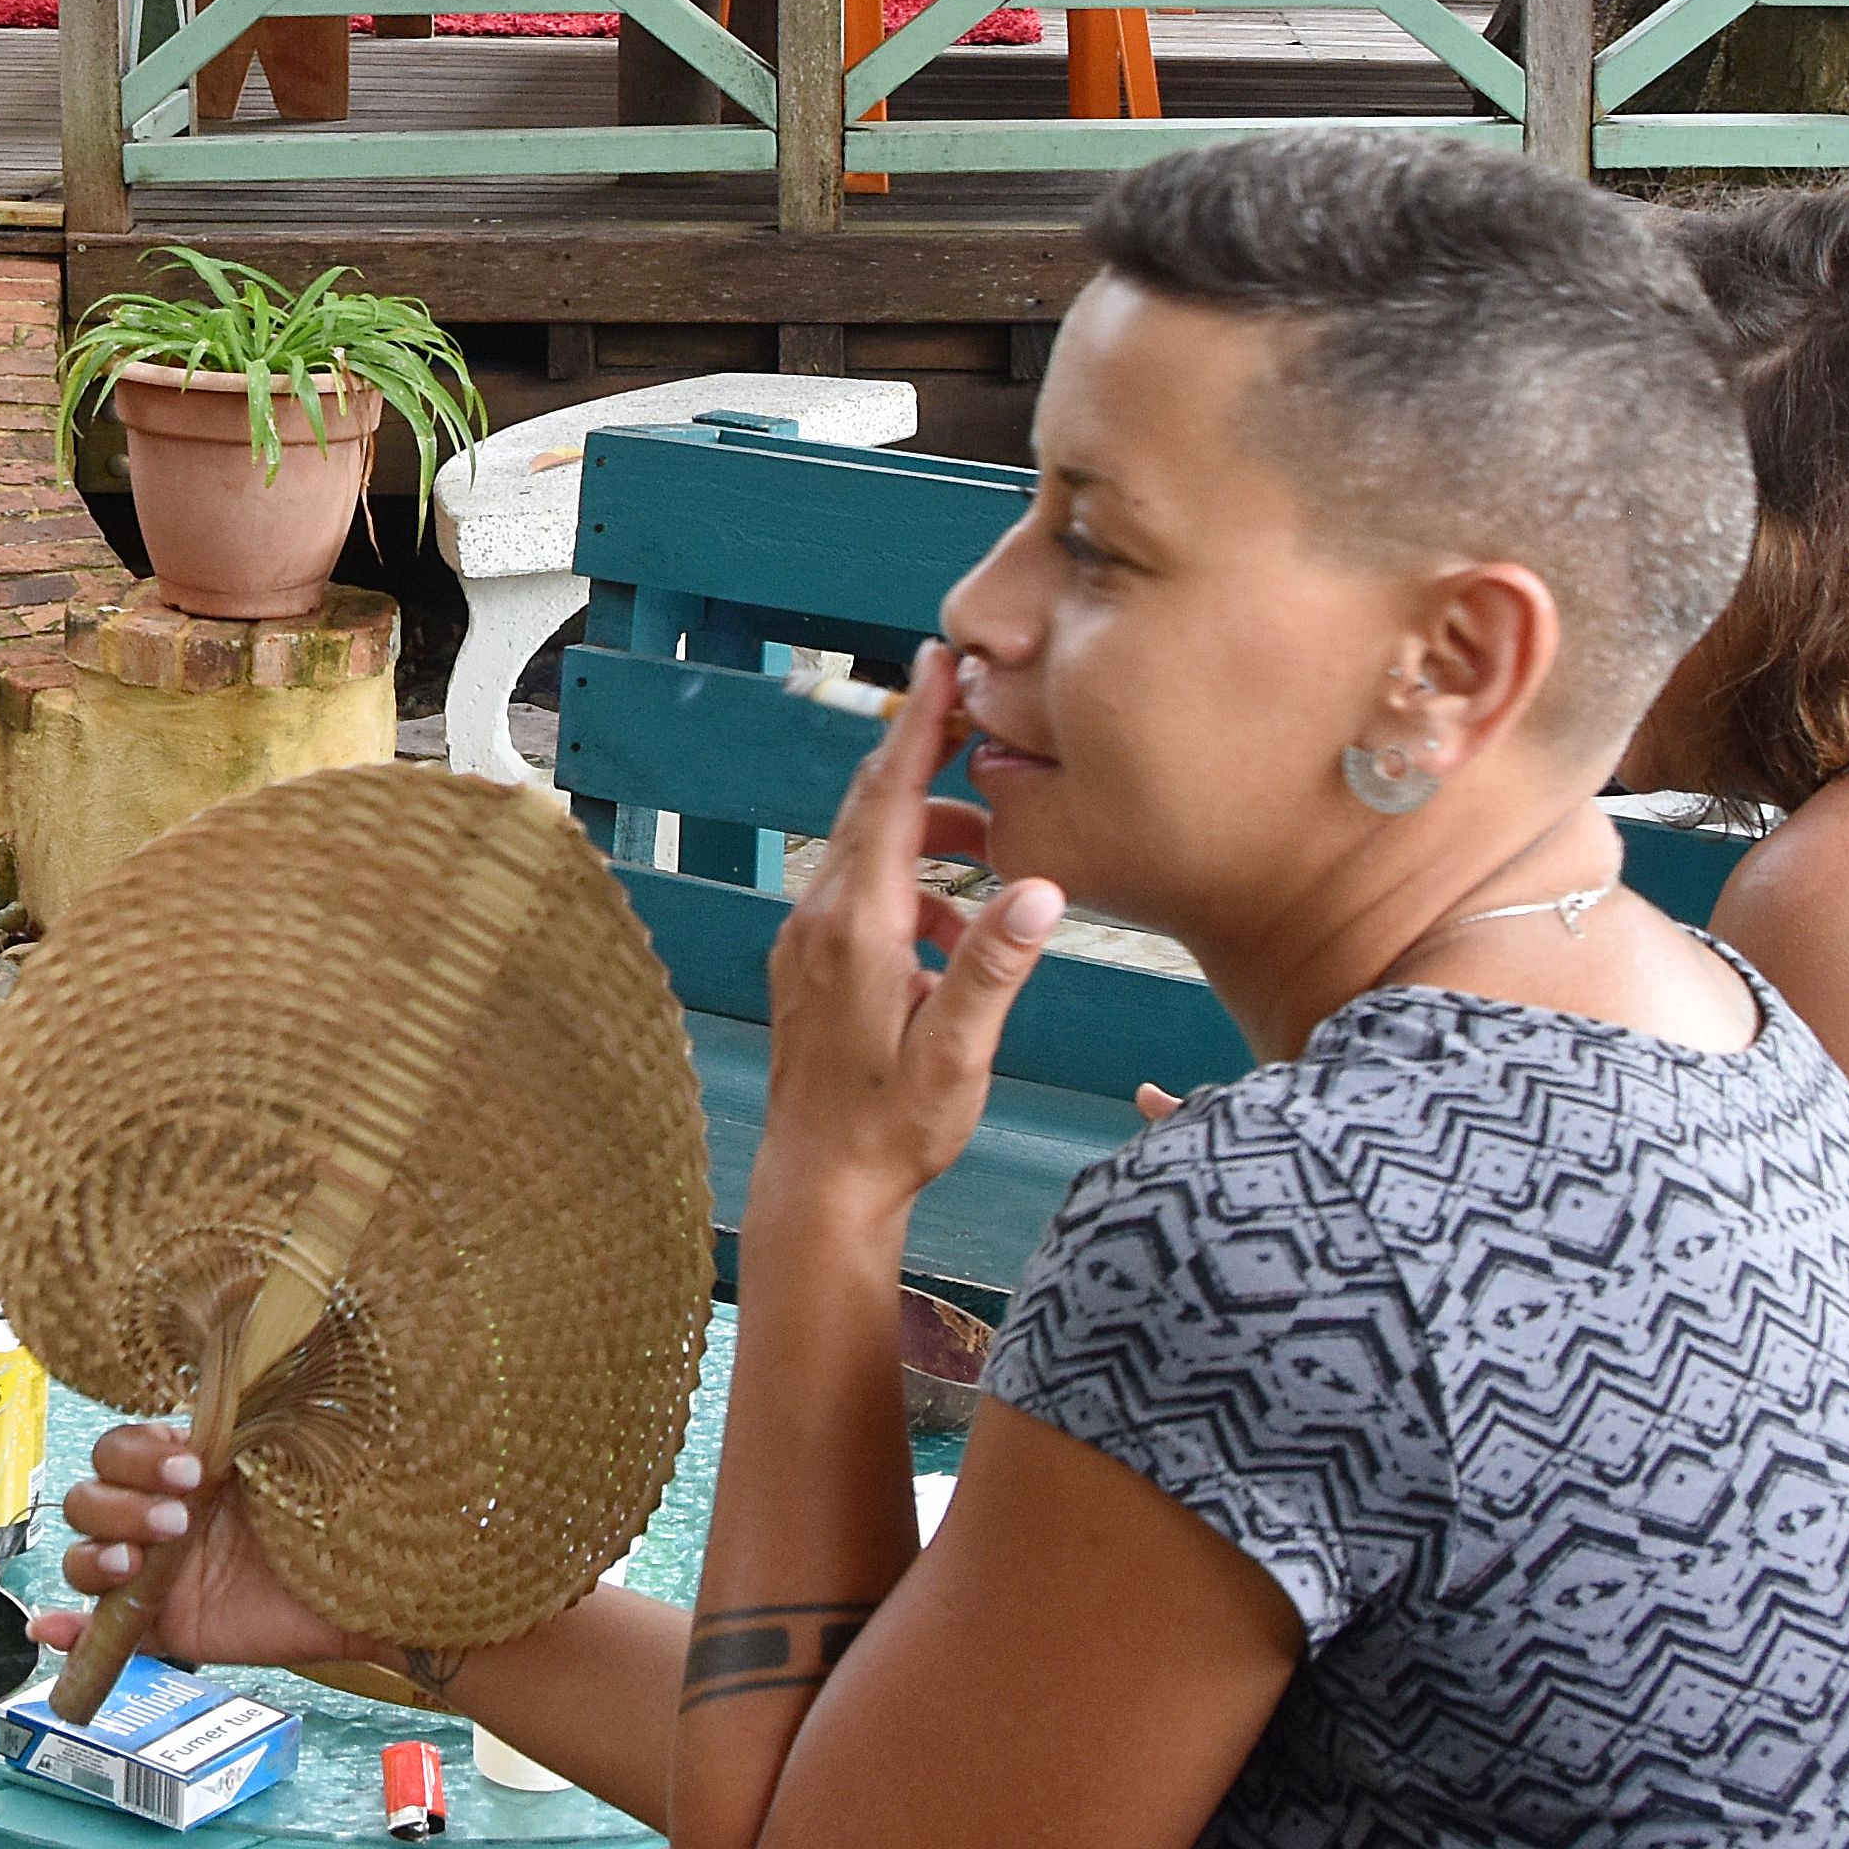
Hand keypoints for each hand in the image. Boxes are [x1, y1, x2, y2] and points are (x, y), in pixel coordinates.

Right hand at [33, 1420, 361, 1676]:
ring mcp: (158, 1573)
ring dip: (93, 1557)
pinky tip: (51, 1629)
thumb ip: (254, 1418)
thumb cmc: (340, 1511)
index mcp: (186, 1466)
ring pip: (84, 1558)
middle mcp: (162, 1513)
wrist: (376, 1590)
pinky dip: (68, 1633)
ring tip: (133, 1568)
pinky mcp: (165, 1627)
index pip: (119, 1449)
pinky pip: (100, 1632)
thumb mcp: (297, 1450)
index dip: (139, 1459)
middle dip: (121, 1506)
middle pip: (89, 1499)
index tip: (192, 1470)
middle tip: (178, 1522)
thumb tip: (240, 1341)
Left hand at [756, 644, 1064, 1224]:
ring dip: (923, 826)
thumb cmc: (893, 1131)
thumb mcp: (957, 1054)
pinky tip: (951, 924)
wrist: (816, 1188)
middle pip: (871, 804)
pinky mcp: (809, 965)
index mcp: (859, 927)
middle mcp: (820, 919)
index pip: (891, 798)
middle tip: (968, 697)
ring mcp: (807, 941)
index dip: (921, 724)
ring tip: (989, 835)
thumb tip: (1042, 887)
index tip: (943, 659)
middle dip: (920, 746)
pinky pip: (857, 890)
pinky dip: (906, 879)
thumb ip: (994, 967)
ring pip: (865, 848)